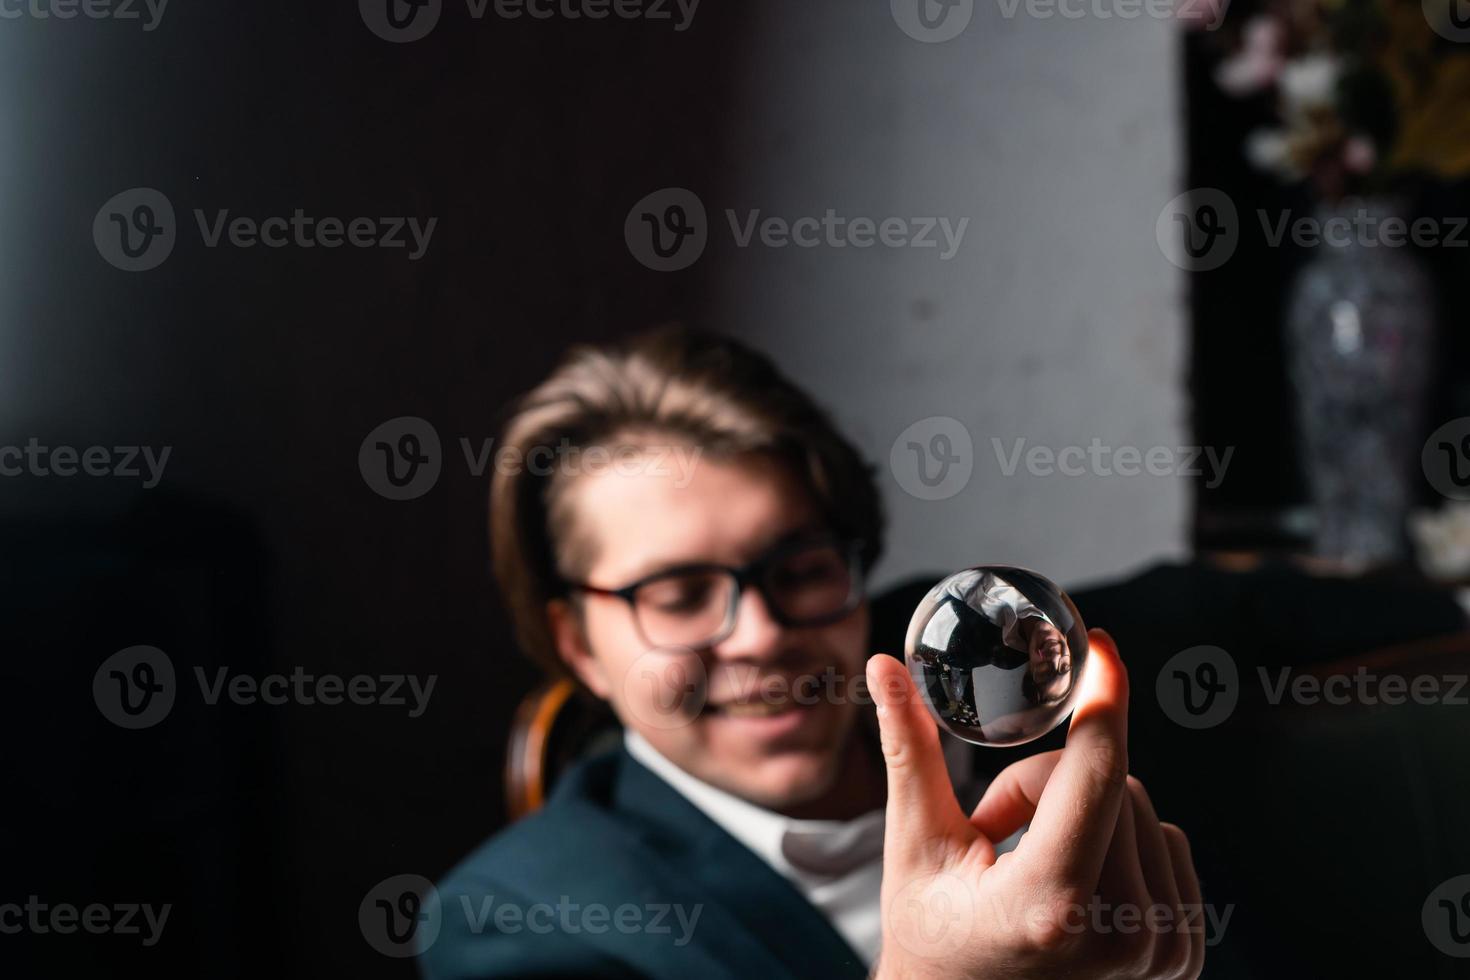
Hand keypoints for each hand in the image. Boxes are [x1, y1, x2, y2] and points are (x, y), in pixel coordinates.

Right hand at [868, 629, 1203, 979]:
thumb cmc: (930, 939)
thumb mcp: (914, 845)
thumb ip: (909, 750)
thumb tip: (884, 667)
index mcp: (1049, 905)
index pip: (1097, 773)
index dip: (1102, 697)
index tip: (1101, 646)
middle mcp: (1120, 935)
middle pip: (1114, 783)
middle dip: (1048, 784)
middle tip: (993, 832)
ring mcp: (1160, 955)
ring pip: (1145, 809)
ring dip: (1084, 814)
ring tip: (1027, 864)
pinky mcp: (1182, 957)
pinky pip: (1167, 845)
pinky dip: (1120, 842)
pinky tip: (1074, 886)